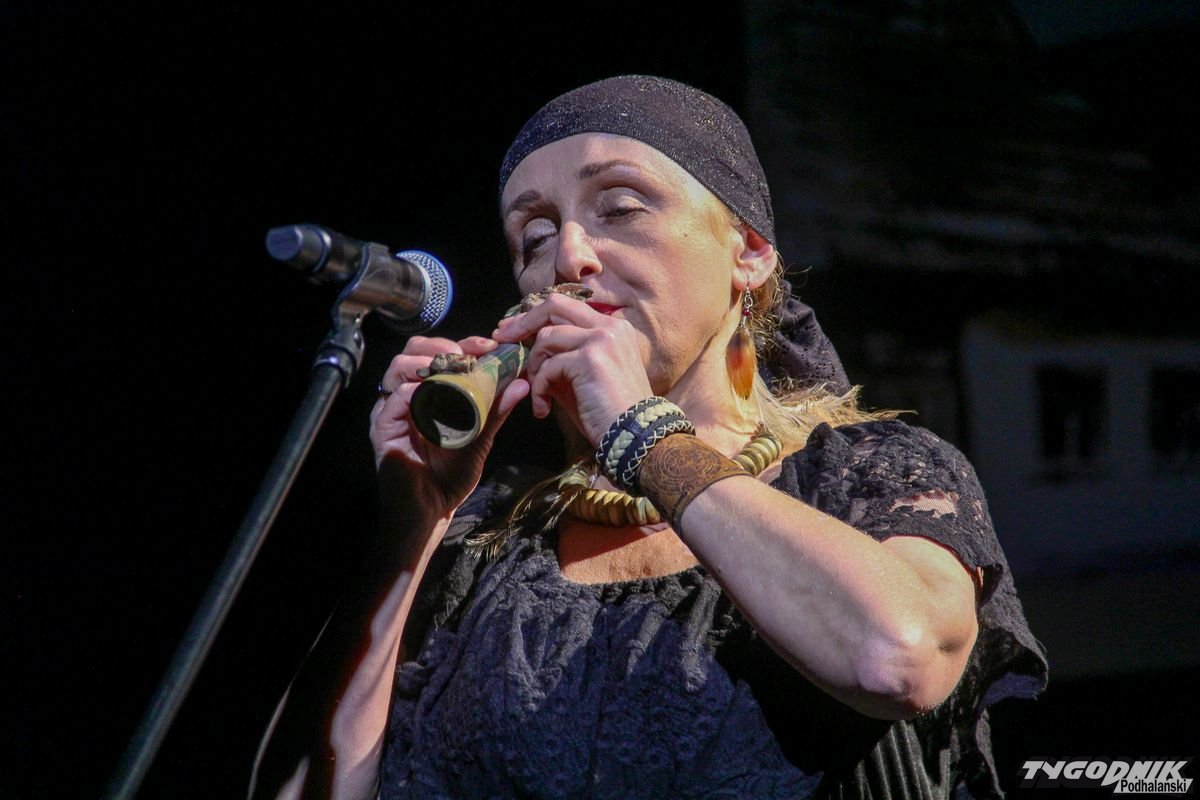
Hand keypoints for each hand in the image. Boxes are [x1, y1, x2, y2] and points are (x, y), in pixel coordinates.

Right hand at [370, 335, 528, 521]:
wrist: (433, 508)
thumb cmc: (451, 473)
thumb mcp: (480, 436)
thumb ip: (497, 409)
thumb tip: (521, 382)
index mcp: (429, 392)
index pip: (438, 352)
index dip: (462, 343)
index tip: (487, 346)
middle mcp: (407, 395)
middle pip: (412, 351)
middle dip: (440, 346)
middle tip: (466, 357)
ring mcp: (393, 411)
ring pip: (398, 368)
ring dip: (424, 364)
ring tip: (449, 373)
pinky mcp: (383, 429)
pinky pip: (392, 401)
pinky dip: (411, 393)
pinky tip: (429, 396)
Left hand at [493, 293, 652, 445]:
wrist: (636, 437)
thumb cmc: (610, 415)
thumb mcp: (583, 381)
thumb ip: (562, 361)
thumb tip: (530, 356)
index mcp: (613, 329)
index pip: (567, 307)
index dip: (537, 316)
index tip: (514, 331)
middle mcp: (609, 327)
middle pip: (555, 305)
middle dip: (523, 322)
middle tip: (502, 339)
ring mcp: (601, 339)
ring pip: (547, 337)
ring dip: (534, 367)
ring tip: (538, 394)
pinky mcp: (590, 358)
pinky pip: (548, 366)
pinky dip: (539, 387)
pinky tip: (544, 409)